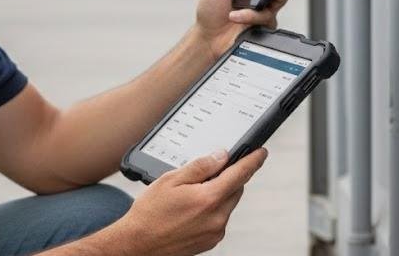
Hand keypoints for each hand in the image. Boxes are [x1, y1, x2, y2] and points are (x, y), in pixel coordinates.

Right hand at [114, 149, 268, 254]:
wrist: (138, 244)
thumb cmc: (150, 213)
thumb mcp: (171, 180)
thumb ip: (200, 167)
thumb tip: (221, 156)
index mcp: (209, 199)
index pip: (240, 174)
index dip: (253, 161)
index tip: (261, 153)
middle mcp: (217, 217)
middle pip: (236, 189)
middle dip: (228, 178)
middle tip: (209, 173)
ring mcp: (215, 232)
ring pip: (228, 204)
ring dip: (219, 195)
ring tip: (191, 195)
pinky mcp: (211, 242)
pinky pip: (220, 218)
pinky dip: (213, 209)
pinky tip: (191, 209)